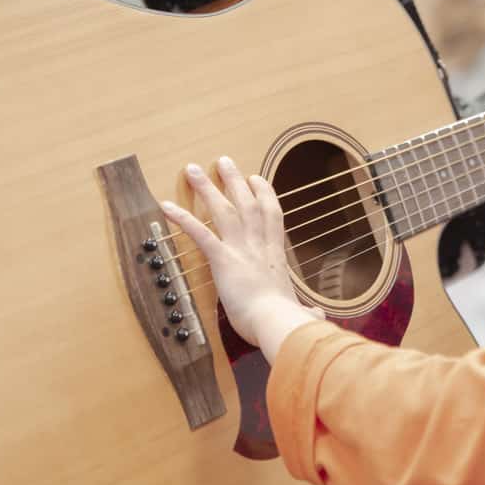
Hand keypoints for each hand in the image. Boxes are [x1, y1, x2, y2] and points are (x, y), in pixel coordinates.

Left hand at [162, 157, 321, 360]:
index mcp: (276, 256)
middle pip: (247, 203)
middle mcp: (259, 246)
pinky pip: (200, 234)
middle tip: (223, 161)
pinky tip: (167, 207)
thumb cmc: (288, 323)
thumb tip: (317, 319)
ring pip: (224, 210)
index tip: (256, 178)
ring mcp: (241, 250)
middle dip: (234, 180)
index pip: (271, 216)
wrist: (278, 323)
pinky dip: (183, 219)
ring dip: (207, 188)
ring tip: (192, 170)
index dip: (264, 194)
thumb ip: (308, 313)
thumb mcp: (301, 314)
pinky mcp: (224, 260)